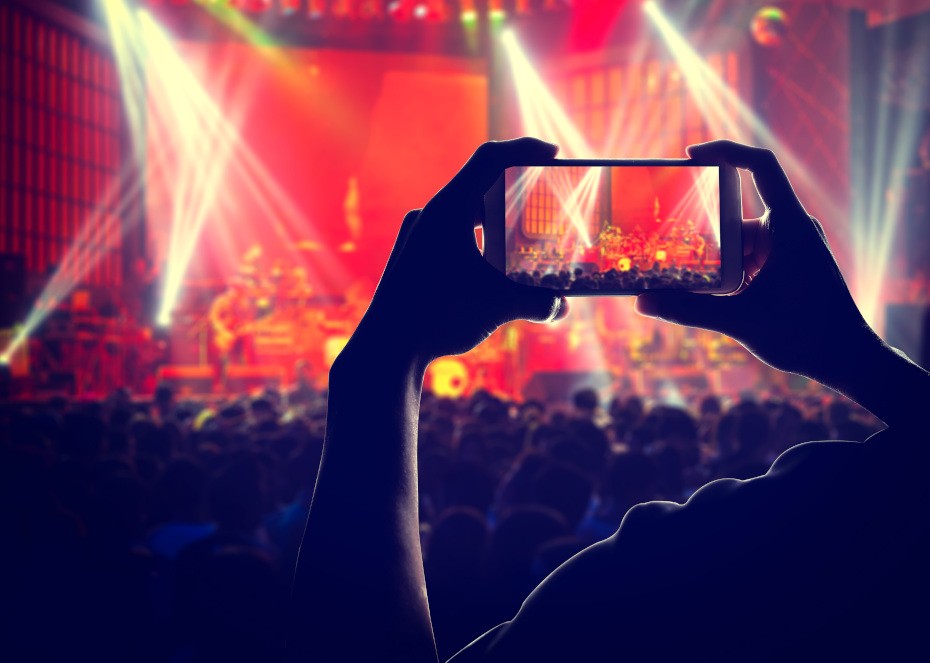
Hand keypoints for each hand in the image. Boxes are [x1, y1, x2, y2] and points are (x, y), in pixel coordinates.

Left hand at [354, 138, 568, 368]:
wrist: (386, 350)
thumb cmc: (439, 317)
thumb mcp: (498, 306)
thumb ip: (537, 302)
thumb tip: (562, 307)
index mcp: (448, 210)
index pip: (490, 159)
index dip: (524, 149)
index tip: (553, 154)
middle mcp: (429, 216)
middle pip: (478, 188)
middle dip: (515, 195)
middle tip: (543, 205)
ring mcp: (417, 236)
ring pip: (463, 216)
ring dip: (494, 224)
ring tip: (521, 243)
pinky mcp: (412, 258)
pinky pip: (449, 238)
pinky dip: (475, 245)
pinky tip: (491, 271)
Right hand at [634, 140, 873, 383]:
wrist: (849, 361)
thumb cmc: (806, 336)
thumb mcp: (739, 321)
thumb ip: (688, 310)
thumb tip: (642, 302)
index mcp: (789, 225)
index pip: (760, 166)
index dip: (725, 151)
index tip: (690, 156)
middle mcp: (793, 228)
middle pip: (738, 213)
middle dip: (706, 232)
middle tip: (672, 245)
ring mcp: (794, 247)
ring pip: (744, 239)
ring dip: (718, 257)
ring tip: (689, 279)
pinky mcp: (792, 265)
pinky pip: (754, 255)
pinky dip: (732, 268)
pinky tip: (714, 293)